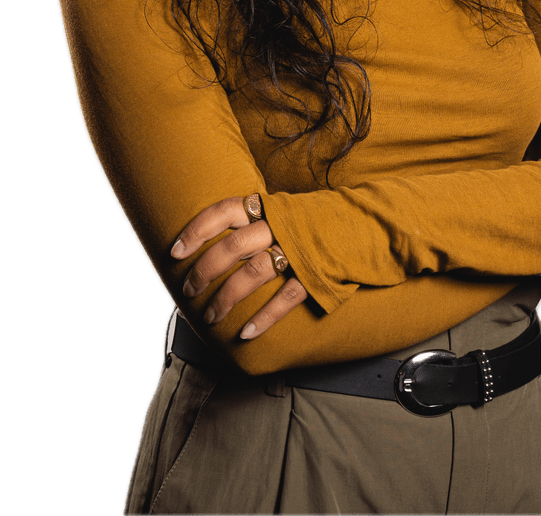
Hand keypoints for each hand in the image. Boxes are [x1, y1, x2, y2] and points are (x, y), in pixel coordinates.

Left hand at [170, 196, 307, 339]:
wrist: (364, 223)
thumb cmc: (313, 221)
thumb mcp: (282, 210)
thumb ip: (253, 221)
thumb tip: (214, 244)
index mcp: (267, 206)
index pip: (223, 211)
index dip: (196, 230)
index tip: (175, 251)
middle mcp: (279, 226)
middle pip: (232, 248)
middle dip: (204, 271)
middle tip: (188, 290)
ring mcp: (297, 250)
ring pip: (252, 274)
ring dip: (227, 298)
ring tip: (211, 318)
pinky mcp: (315, 274)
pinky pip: (285, 298)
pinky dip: (264, 317)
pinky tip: (246, 333)